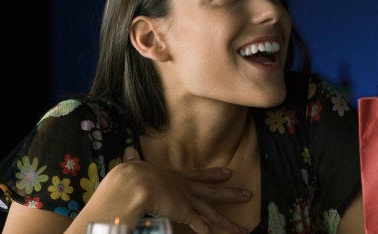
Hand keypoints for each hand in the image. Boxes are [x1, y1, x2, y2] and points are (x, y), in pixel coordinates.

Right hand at [115, 146, 250, 232]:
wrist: (134, 183)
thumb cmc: (131, 175)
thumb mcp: (134, 167)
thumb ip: (134, 162)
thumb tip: (129, 152)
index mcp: (175, 177)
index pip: (200, 176)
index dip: (215, 175)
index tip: (228, 172)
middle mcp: (185, 188)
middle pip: (214, 193)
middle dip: (232, 194)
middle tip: (248, 194)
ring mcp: (187, 201)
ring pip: (212, 214)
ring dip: (228, 224)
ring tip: (243, 230)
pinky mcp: (184, 213)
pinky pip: (200, 226)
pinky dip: (208, 231)